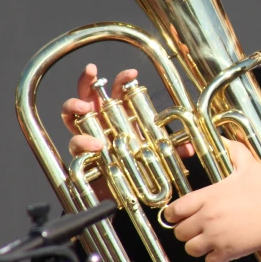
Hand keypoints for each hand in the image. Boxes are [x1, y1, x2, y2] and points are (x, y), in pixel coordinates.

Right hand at [60, 64, 195, 157]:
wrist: (124, 190)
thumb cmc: (137, 163)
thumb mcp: (158, 153)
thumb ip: (172, 148)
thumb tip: (189, 148)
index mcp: (119, 113)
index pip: (118, 90)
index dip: (123, 79)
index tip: (133, 74)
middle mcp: (100, 119)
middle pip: (87, 92)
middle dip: (87, 79)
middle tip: (92, 71)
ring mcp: (87, 133)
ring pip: (71, 112)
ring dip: (74, 104)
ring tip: (85, 108)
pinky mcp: (80, 152)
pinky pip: (75, 143)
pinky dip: (82, 142)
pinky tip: (95, 145)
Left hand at [162, 139, 260, 261]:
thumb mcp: (249, 164)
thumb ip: (233, 149)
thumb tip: (224, 139)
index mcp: (209, 197)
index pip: (174, 210)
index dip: (173, 214)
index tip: (178, 215)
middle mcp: (208, 218)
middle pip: (179, 232)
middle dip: (186, 230)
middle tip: (196, 227)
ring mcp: (216, 237)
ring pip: (190, 248)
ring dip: (197, 245)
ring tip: (207, 239)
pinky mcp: (227, 252)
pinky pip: (208, 261)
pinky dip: (212, 257)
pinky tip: (221, 249)